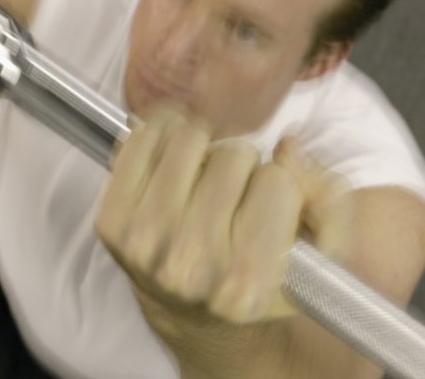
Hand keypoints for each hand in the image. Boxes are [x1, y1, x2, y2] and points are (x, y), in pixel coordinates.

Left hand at [96, 104, 353, 373]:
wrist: (190, 308)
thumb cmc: (254, 273)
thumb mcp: (315, 255)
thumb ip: (330, 200)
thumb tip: (288, 148)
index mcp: (247, 288)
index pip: (279, 183)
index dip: (281, 182)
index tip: (271, 201)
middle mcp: (188, 269)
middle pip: (234, 156)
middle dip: (244, 165)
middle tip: (236, 189)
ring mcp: (143, 243)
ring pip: (190, 138)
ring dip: (205, 145)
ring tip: (206, 173)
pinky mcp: (111, 222)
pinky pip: (140, 139)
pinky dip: (161, 132)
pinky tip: (174, 154)